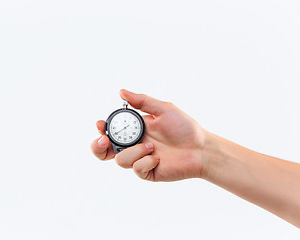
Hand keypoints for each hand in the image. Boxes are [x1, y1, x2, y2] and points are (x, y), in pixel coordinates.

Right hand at [90, 89, 207, 181]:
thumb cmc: (184, 127)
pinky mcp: (147, 172)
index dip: (101, 130)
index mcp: (135, 130)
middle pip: (105, 151)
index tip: (100, 124)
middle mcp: (134, 145)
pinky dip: (146, 162)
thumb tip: (121, 92)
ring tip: (152, 147)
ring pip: (121, 160)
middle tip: (104, 142)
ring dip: (135, 152)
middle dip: (98, 147)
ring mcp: (139, 160)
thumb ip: (142, 101)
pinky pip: (136, 169)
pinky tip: (158, 158)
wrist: (201, 148)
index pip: (110, 132)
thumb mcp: (163, 109)